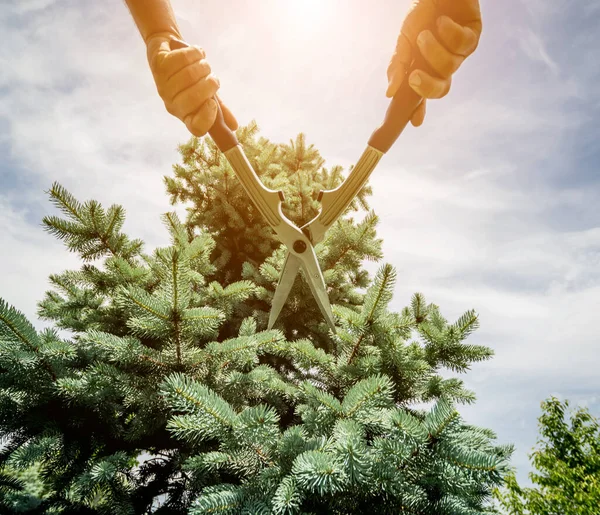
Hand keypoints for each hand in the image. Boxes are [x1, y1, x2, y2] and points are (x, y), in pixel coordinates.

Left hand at [145, 33, 237, 135]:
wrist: (170, 52)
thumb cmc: (190, 79)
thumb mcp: (207, 94)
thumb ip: (220, 109)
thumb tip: (234, 126)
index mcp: (186, 116)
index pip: (197, 128)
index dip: (207, 117)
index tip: (212, 102)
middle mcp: (172, 105)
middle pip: (195, 98)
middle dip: (209, 83)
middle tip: (212, 77)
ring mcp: (163, 86)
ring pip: (189, 75)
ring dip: (203, 65)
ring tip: (204, 63)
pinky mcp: (159, 66)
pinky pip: (183, 59)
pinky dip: (195, 53)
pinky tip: (196, 52)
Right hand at [386, 0, 481, 126]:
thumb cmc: (421, 13)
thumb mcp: (404, 40)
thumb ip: (398, 66)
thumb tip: (390, 93)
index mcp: (426, 68)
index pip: (423, 95)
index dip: (419, 109)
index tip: (415, 122)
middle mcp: (444, 64)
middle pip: (442, 89)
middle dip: (427, 87)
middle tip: (412, 77)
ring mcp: (461, 52)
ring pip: (449, 67)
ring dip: (433, 51)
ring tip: (426, 33)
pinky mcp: (474, 35)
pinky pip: (462, 44)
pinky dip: (448, 32)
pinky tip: (442, 20)